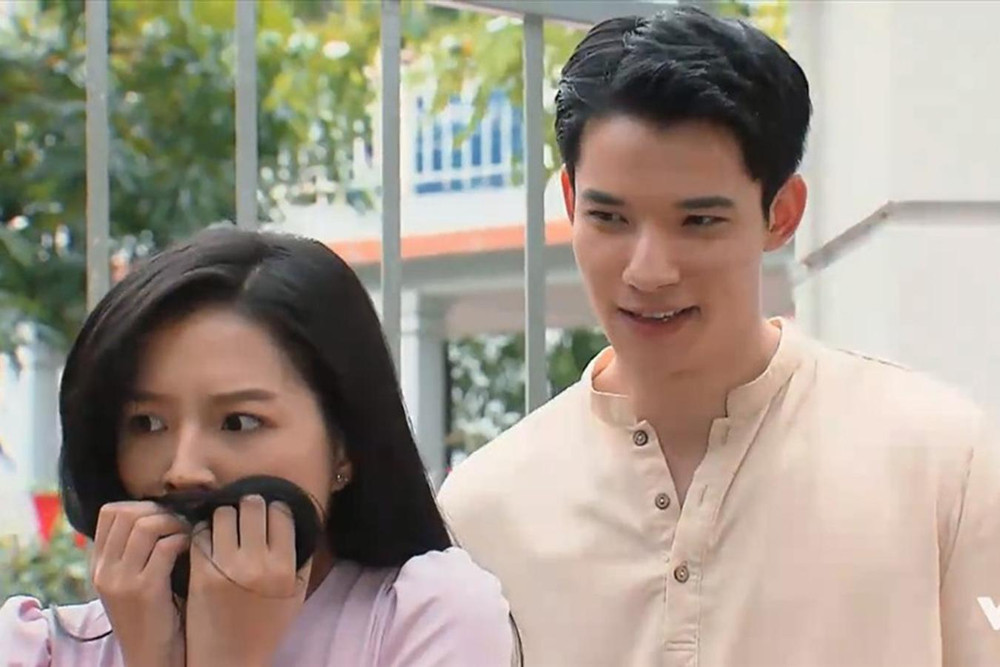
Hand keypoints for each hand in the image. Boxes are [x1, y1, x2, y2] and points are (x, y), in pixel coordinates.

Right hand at [91, 501, 188, 666]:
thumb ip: (133, 551)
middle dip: (159, 509)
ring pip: (146, 525)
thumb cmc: (151, 614)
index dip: (141, 504)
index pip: (109, 512)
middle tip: (179, 521)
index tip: (163, 514)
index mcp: (98, 565)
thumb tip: (156, 512)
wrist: (150, 656)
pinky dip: (183, 540)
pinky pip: (166, 547)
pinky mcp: (145, 590)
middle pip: (127, 512)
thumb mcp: (130, 581)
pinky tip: (190, 549)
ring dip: (174, 522)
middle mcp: (103, 570)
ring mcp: (122, 580)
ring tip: (186, 533)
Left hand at [184, 495, 310, 666]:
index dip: (275, 510)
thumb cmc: (265, 630)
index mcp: (284, 567)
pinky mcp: (200, 573)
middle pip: (252, 507)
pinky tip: (208, 539)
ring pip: (223, 514)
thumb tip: (301, 524)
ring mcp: (226, 567)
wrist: (230, 661)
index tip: (269, 515)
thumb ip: (301, 560)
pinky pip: (200, 534)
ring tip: (225, 526)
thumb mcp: (295, 596)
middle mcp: (257, 563)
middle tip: (246, 514)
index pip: (281, 513)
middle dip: (249, 506)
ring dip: (224, 516)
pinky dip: (203, 532)